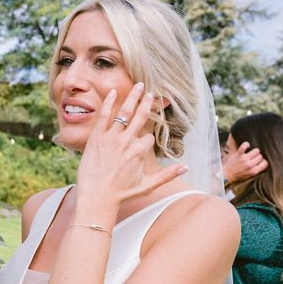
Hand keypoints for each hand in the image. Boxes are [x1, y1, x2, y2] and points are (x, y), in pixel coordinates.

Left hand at [75, 83, 187, 217]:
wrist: (96, 198)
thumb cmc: (121, 195)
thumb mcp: (148, 186)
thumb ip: (167, 175)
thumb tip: (186, 167)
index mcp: (140, 153)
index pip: (148, 138)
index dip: (147, 141)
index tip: (143, 144)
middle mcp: (127, 142)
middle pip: (140, 117)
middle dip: (147, 104)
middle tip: (151, 93)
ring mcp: (111, 138)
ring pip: (124, 112)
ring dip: (133, 97)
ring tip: (139, 85)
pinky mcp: (96, 137)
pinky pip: (104, 116)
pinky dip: (109, 103)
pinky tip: (113, 92)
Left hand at [223, 141, 267, 182]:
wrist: (228, 175)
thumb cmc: (239, 175)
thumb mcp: (250, 175)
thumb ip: (257, 169)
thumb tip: (263, 161)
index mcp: (254, 171)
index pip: (265, 163)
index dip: (263, 161)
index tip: (260, 161)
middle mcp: (250, 165)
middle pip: (260, 156)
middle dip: (258, 156)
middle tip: (254, 157)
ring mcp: (244, 159)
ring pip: (256, 151)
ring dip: (254, 151)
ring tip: (251, 152)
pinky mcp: (238, 155)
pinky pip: (244, 146)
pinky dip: (246, 144)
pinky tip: (247, 146)